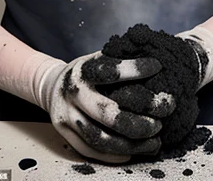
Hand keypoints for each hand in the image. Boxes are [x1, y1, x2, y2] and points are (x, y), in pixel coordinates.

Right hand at [36, 50, 171, 162]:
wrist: (52, 86)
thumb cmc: (86, 72)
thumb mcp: (99, 58)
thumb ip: (120, 61)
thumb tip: (157, 65)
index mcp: (84, 70)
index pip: (111, 71)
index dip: (136, 70)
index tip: (158, 67)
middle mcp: (74, 93)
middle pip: (107, 113)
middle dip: (138, 121)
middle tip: (161, 120)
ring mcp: (67, 116)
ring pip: (100, 138)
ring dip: (130, 144)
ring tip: (154, 141)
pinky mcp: (64, 135)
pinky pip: (90, 151)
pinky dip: (114, 155)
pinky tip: (134, 152)